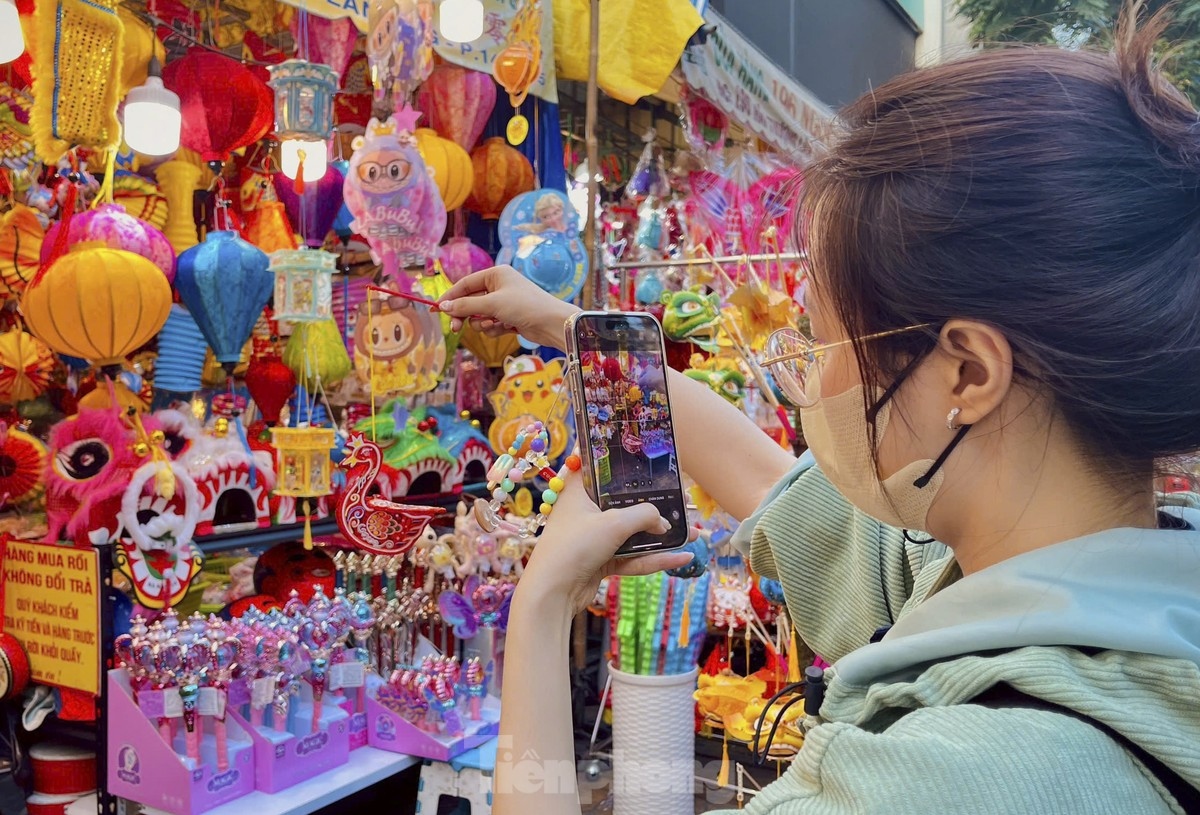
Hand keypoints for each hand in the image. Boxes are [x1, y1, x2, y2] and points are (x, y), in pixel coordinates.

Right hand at [438, 266, 578, 350]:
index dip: (450, 297)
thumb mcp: (491, 305)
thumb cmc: (524, 306)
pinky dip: (494, 328)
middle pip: (470, 301)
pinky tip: (505, 329)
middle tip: (456, 328)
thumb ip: (465, 306)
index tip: (436, 310)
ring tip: (494, 325)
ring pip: (480, 316)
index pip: (465, 284)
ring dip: (483, 323)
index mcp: (495, 274)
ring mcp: (505, 302)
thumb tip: (443, 307)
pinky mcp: (510, 317)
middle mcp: (499, 286)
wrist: (552, 323)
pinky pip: (491, 324)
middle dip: (465, 315)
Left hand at [516, 464, 691, 616]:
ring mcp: (594, 538)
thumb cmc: (576, 546)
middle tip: (681, 500)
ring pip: (632, 533)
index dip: (616, 457)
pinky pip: (632, 556)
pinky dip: (654, 558)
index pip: (595, 465)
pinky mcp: (601, 561)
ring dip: (661, 535)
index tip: (639, 450)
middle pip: (623, 502)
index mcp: (578, 491)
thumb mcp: (614, 523)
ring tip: (692, 533)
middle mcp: (585, 511)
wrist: (553, 593)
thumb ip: (645, 516)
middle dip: (653, 505)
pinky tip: (681, 558)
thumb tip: (664, 523)